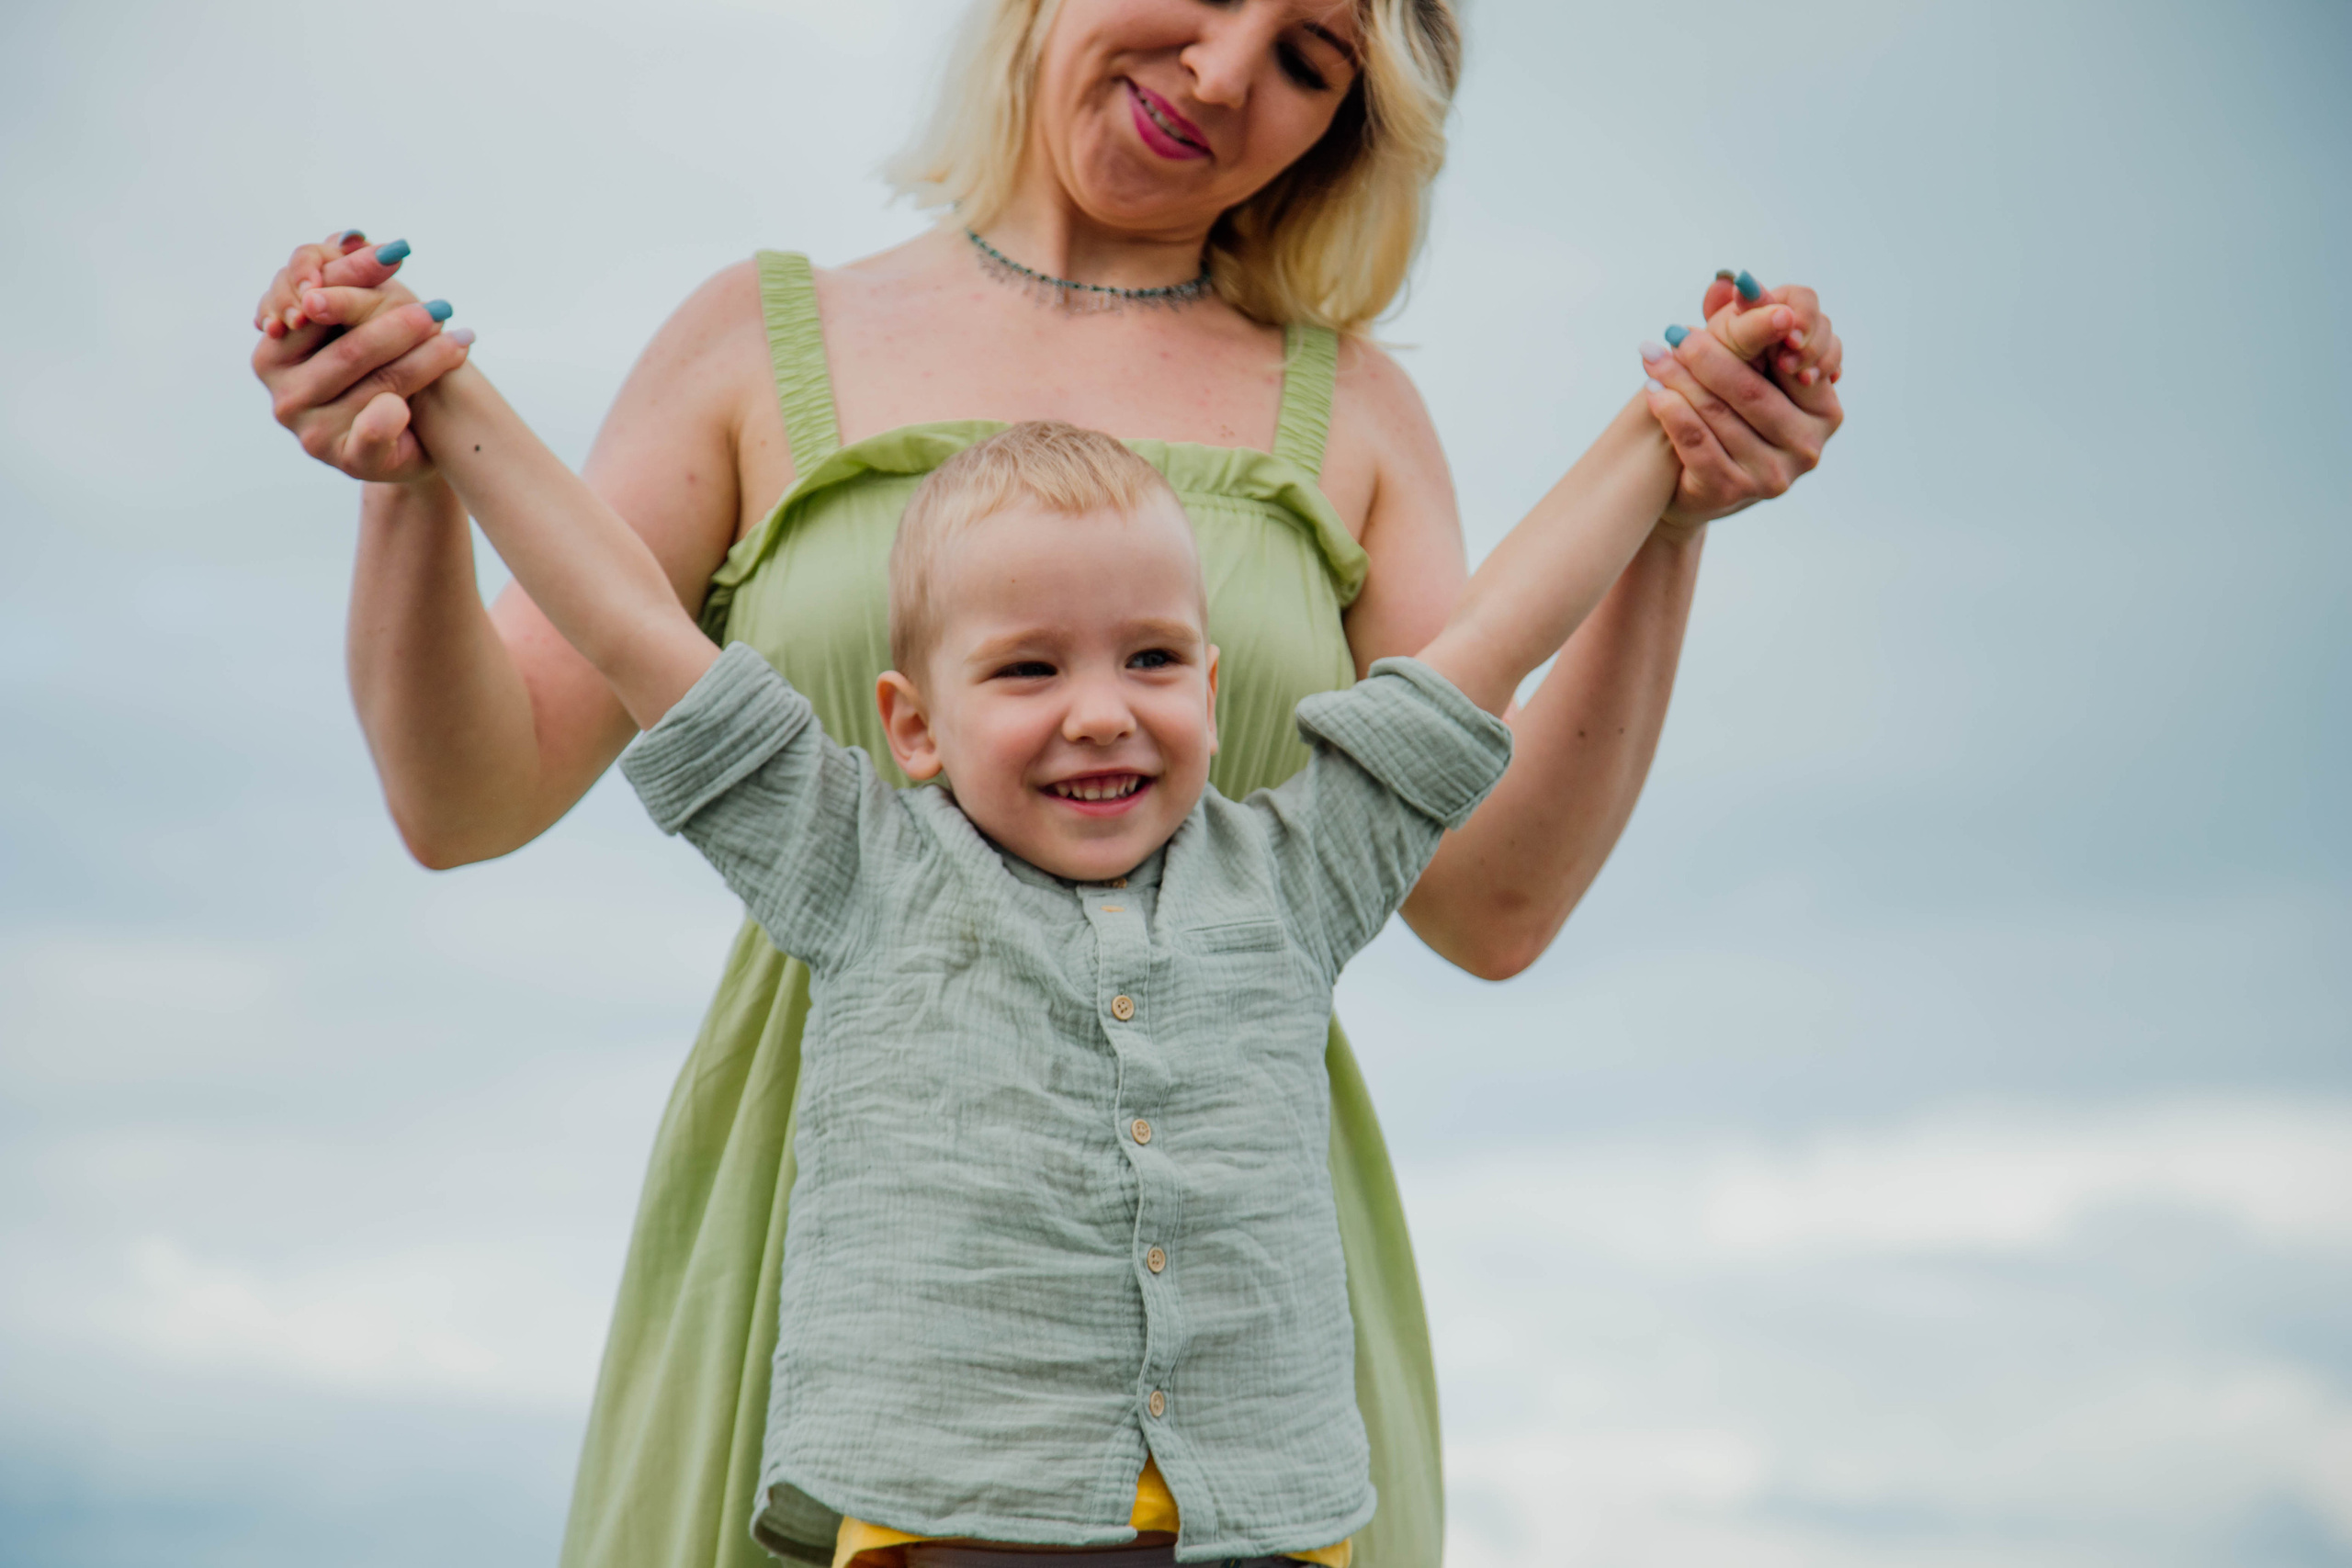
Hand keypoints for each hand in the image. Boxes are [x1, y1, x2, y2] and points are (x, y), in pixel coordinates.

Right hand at [249, 231, 472, 483]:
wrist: (412, 437)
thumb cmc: (381, 370)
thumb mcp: (363, 321)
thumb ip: (349, 282)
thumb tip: (353, 236)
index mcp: (273, 352)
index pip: (312, 306)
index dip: (353, 278)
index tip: (395, 256)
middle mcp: (282, 393)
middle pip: (348, 349)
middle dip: (397, 322)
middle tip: (439, 306)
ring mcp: (310, 430)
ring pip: (377, 384)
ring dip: (425, 360)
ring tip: (461, 341)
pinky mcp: (345, 459)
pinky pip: (371, 433)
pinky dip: (388, 418)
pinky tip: (409, 405)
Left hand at [1639, 270, 1844, 534]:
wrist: (1697, 483)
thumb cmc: (1732, 414)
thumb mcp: (1749, 368)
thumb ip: (1749, 325)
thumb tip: (1734, 282)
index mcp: (1825, 409)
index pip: (1798, 358)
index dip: (1763, 329)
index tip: (1728, 308)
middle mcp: (1809, 446)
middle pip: (1751, 390)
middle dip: (1708, 356)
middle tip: (1675, 332)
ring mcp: (1774, 475)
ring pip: (1719, 415)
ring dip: (1679, 380)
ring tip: (1652, 355)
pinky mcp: (1734, 492)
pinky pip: (1696, 444)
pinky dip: (1671, 413)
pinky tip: (1652, 392)